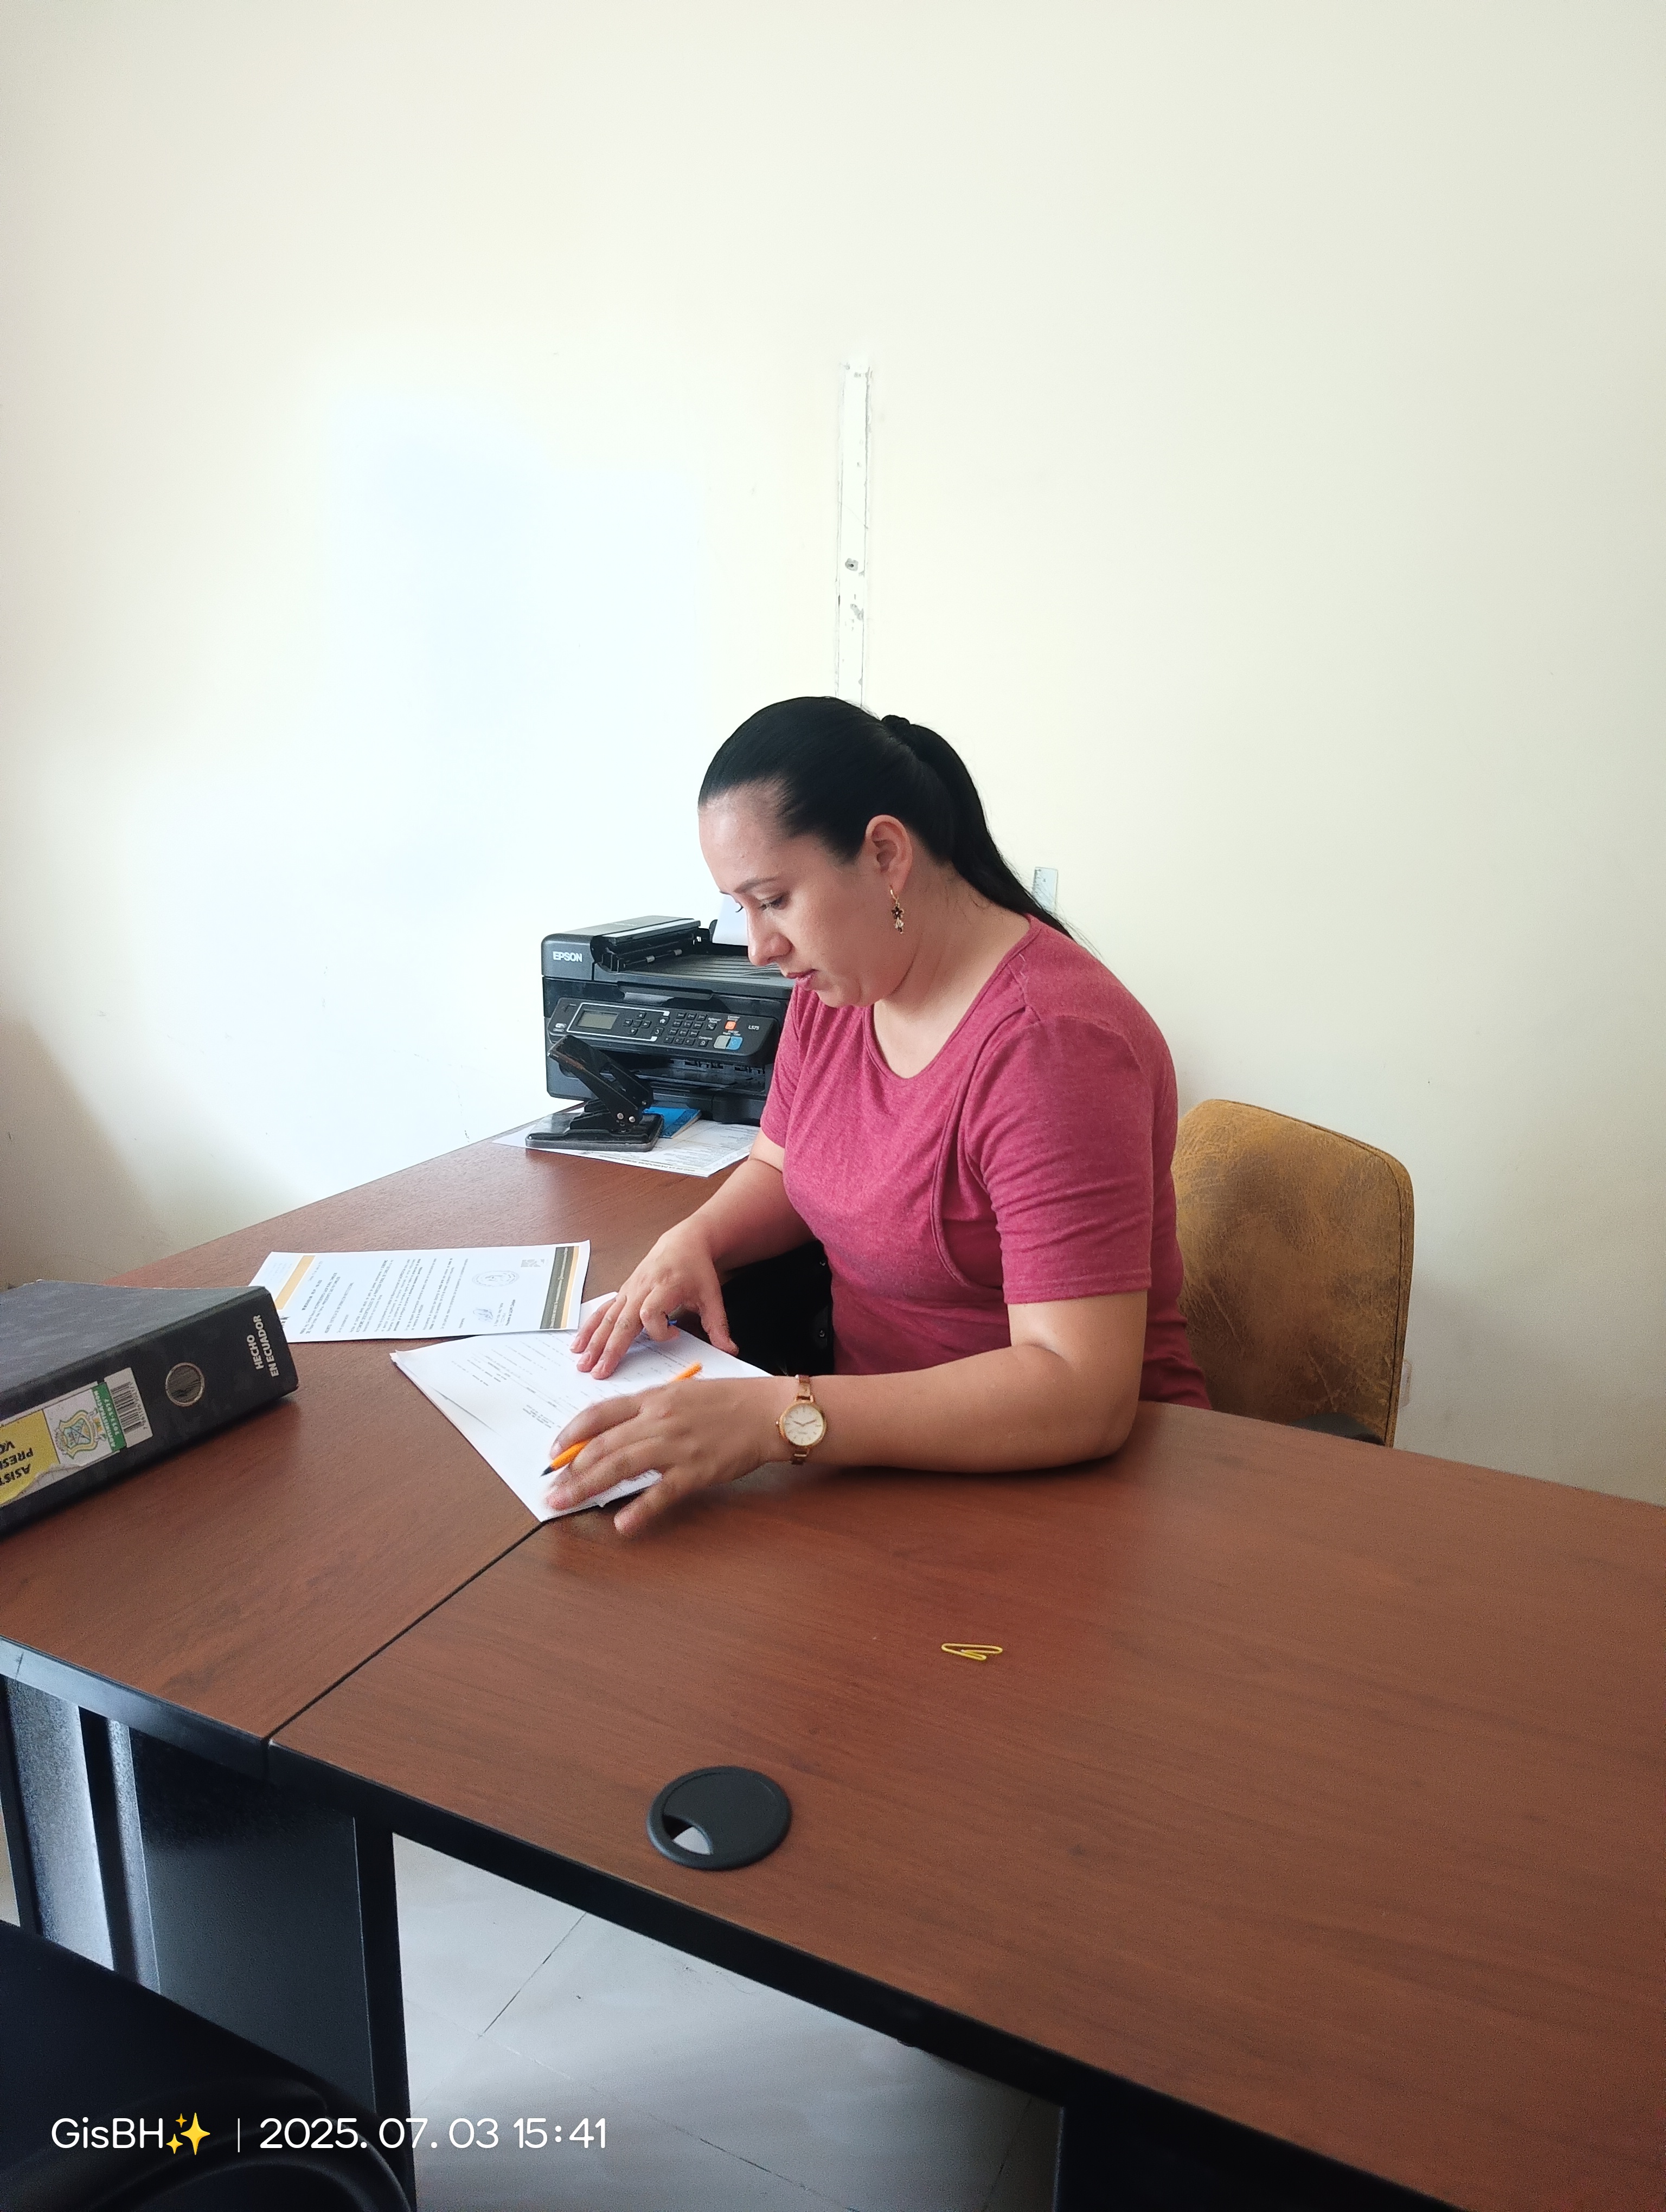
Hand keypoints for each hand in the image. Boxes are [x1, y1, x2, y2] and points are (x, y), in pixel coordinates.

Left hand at [544, 1374, 792, 1535]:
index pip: (598, 1414)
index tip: (553, 1453)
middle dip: (570, 1469)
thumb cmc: (726, 1402)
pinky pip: (662, 1493)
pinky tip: (622, 1525)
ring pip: (620, 1466)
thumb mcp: (680, 1395)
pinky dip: (640, 1510)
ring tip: (563, 1503)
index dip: (570, 1434)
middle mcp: (658, 1420)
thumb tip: (615, 1433)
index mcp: (652, 1399)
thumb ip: (648, 1412)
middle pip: (602, 1445)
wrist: (766, 1411)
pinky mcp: (696, 1471)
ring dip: (586, 1486)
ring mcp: (676, 1446)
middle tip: (550, 1490)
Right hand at [574, 1219, 737, 1377]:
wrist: (683, 1242)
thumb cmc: (697, 1270)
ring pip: (607, 1317)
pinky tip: (578, 1344)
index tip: (674, 1334)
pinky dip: (589, 1327)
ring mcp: (629, 1290)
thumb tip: (731, 1350)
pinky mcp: (623, 1292)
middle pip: (622, 1319)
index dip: (659, 1330)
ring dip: (594, 1341)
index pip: (651, 1312)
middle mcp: (642, 1288)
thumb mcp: (713, 1296)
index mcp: (666, 1287)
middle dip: (610, 1347)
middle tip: (598, 1372)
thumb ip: (718, 1325)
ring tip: (581, 1362)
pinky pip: (602, 1310)